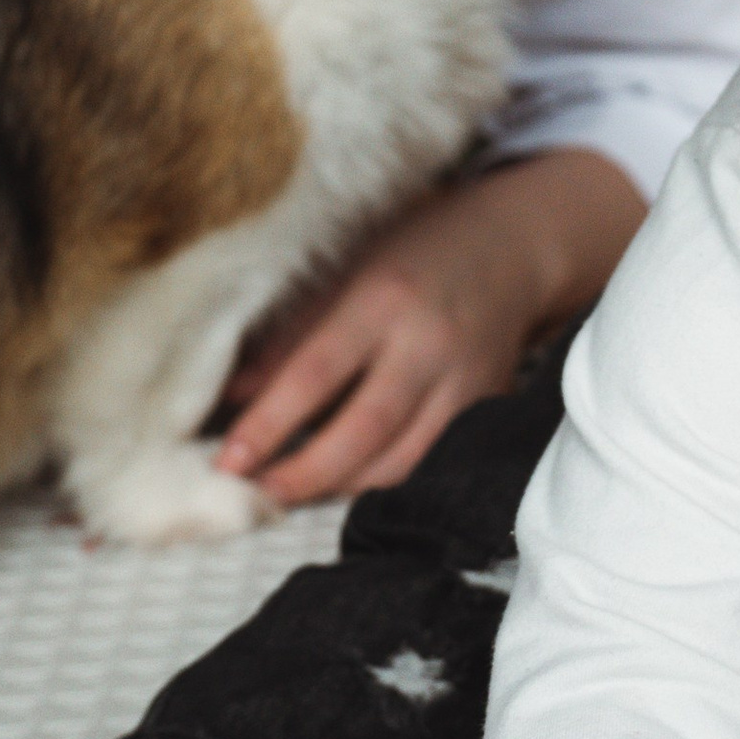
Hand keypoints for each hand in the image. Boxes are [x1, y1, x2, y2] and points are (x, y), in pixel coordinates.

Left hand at [214, 150, 643, 503]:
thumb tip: (231, 396)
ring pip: (402, 459)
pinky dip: (385, 478)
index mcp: (382, 297)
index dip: (267, 424)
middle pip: (364, 430)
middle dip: (305, 472)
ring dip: (343, 486)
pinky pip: (430, 459)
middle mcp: (428, 342)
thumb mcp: (343, 271)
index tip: (228, 460)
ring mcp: (465, 379)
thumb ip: (289, 335)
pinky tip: (348, 478)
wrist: (511, 246)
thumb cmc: (412, 251)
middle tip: (258, 491)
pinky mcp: (487, 404)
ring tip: (294, 490)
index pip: (314, 373)